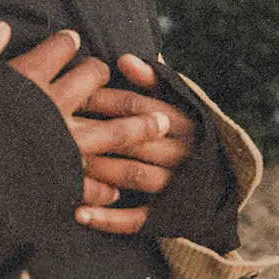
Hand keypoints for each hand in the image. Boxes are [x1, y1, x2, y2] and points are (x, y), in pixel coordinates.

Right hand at [0, 22, 170, 218]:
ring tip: (160, 121)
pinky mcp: (61, 181)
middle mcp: (53, 106)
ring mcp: (62, 144)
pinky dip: (106, 186)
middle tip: (111, 74)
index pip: (57, 50)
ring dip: (137, 125)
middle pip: (93, 80)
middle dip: (105, 74)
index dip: (66, 43)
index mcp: (28, 77)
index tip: (72, 41)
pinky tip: (116, 189)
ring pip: (112, 129)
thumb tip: (1, 27)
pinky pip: (93, 182)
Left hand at [73, 54, 197, 234]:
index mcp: (186, 121)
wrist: (219, 181)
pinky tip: (79, 214)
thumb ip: (152, 80)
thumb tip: (124, 59)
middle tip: (59, 128)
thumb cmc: (183, 130)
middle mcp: (184, 153)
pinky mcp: (167, 215)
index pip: (142, 107)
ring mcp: (176, 186)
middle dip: (97, 133)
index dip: (108, 99)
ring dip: (100, 171)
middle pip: (135, 139)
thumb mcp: (176, 100)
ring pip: (134, 175)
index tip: (76, 94)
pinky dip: (108, 218)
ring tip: (66, 165)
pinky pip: (137, 219)